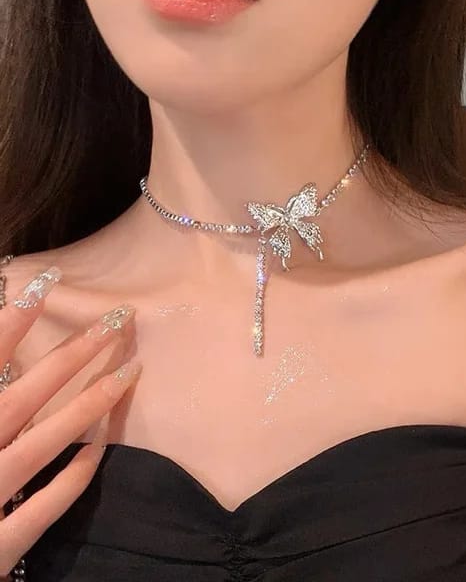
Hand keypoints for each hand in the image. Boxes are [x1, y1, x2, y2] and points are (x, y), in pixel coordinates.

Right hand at [0, 267, 140, 576]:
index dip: (12, 321)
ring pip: (47, 442)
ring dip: (91, 403)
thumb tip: (5, 362)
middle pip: (27, 394)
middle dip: (75, 353)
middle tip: (120, 318)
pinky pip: (47, 505)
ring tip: (131, 368)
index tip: (45, 282)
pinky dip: (75, 474)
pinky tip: (101, 445)